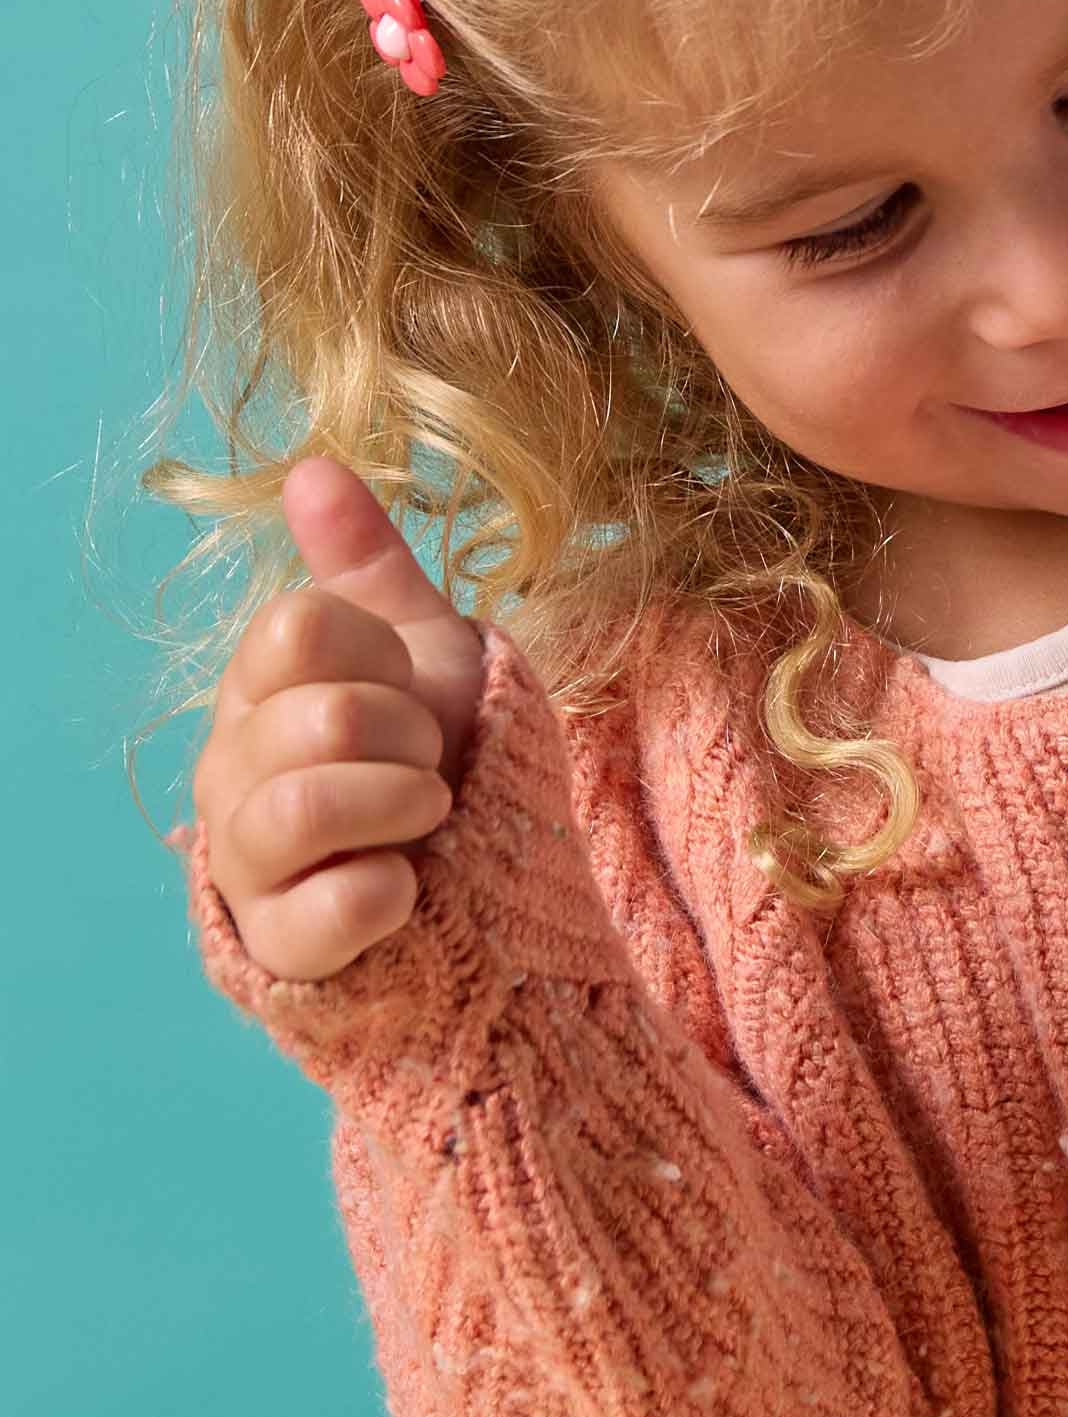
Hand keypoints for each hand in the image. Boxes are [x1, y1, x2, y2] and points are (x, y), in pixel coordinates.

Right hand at [192, 455, 486, 982]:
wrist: (488, 869)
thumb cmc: (443, 751)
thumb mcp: (420, 645)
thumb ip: (365, 561)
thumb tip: (313, 465)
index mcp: (258, 690)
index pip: (298, 630)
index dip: (381, 656)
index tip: (411, 691)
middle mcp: (230, 772)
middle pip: (318, 716)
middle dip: (412, 737)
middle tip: (429, 765)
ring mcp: (247, 865)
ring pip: (306, 807)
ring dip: (404, 806)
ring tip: (426, 820)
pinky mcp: (282, 951)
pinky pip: (331, 911)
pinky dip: (389, 895)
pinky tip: (408, 888)